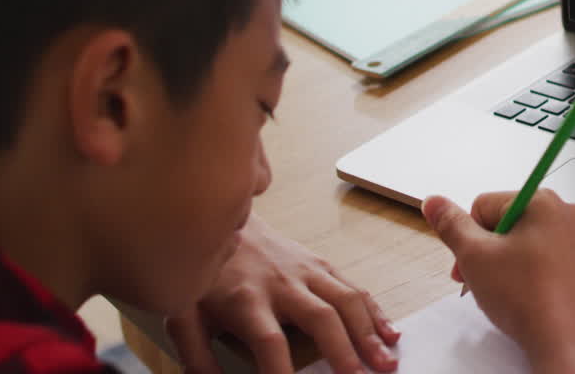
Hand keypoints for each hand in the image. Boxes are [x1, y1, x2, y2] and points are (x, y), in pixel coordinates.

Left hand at [165, 215, 399, 373]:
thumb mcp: (184, 313)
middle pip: (321, 317)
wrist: (223, 216)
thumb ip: (195, 354)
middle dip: (344, 350)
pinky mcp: (320, 265)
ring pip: (346, 300)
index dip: (280, 371)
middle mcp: (282, 283)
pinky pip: (354, 287)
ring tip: (387, 360)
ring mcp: (306, 271)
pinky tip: (389, 332)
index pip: (268, 342)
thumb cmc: (206, 272)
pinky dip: (374, 311)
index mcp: (246, 300)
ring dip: (369, 332)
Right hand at [422, 191, 574, 372]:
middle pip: (509, 223)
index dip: (469, 237)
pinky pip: (552, 260)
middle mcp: (569, 214)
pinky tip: (529, 297)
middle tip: (483, 280)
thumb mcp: (474, 256)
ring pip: (530, 243)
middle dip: (490, 251)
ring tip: (508, 292)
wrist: (567, 342)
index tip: (468, 264)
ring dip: (511, 263)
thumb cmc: (527, 299)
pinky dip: (536, 274)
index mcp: (542, 201)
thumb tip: (434, 203)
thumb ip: (451, 225)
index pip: (485, 205)